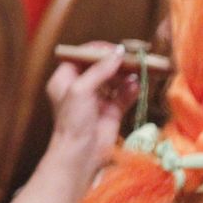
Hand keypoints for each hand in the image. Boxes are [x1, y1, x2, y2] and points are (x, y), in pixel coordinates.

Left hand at [45, 44, 139, 168]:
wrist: (82, 153)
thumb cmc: (73, 120)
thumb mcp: (81, 90)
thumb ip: (99, 70)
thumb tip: (117, 53)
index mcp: (64, 80)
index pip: (80, 58)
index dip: (96, 51)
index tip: (114, 48)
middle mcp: (80, 88)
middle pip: (99, 68)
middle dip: (114, 63)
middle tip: (131, 58)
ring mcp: (96, 100)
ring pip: (113, 82)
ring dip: (125, 75)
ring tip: (138, 69)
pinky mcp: (111, 112)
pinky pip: (123, 96)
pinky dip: (130, 90)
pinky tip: (137, 85)